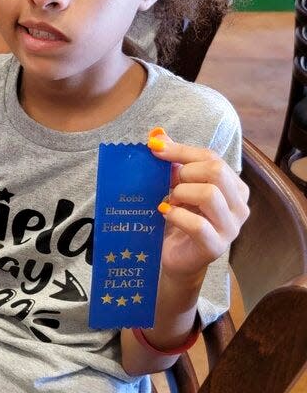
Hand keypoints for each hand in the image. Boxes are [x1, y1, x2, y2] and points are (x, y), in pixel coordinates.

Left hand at [148, 130, 249, 282]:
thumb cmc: (178, 220)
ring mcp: (231, 228)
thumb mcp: (176, 187)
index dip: (181, 150)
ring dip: (181, 193)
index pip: (212, 157)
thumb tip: (156, 134)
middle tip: (167, 184)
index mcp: (234, 187)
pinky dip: (177, 215)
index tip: (154, 148)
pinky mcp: (215, 247)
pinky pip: (198, 225)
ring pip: (210, 194)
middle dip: (185, 172)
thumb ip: (172, 161)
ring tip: (170, 201)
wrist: (175, 258)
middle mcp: (239, 206)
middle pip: (216, 171)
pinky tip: (165, 213)